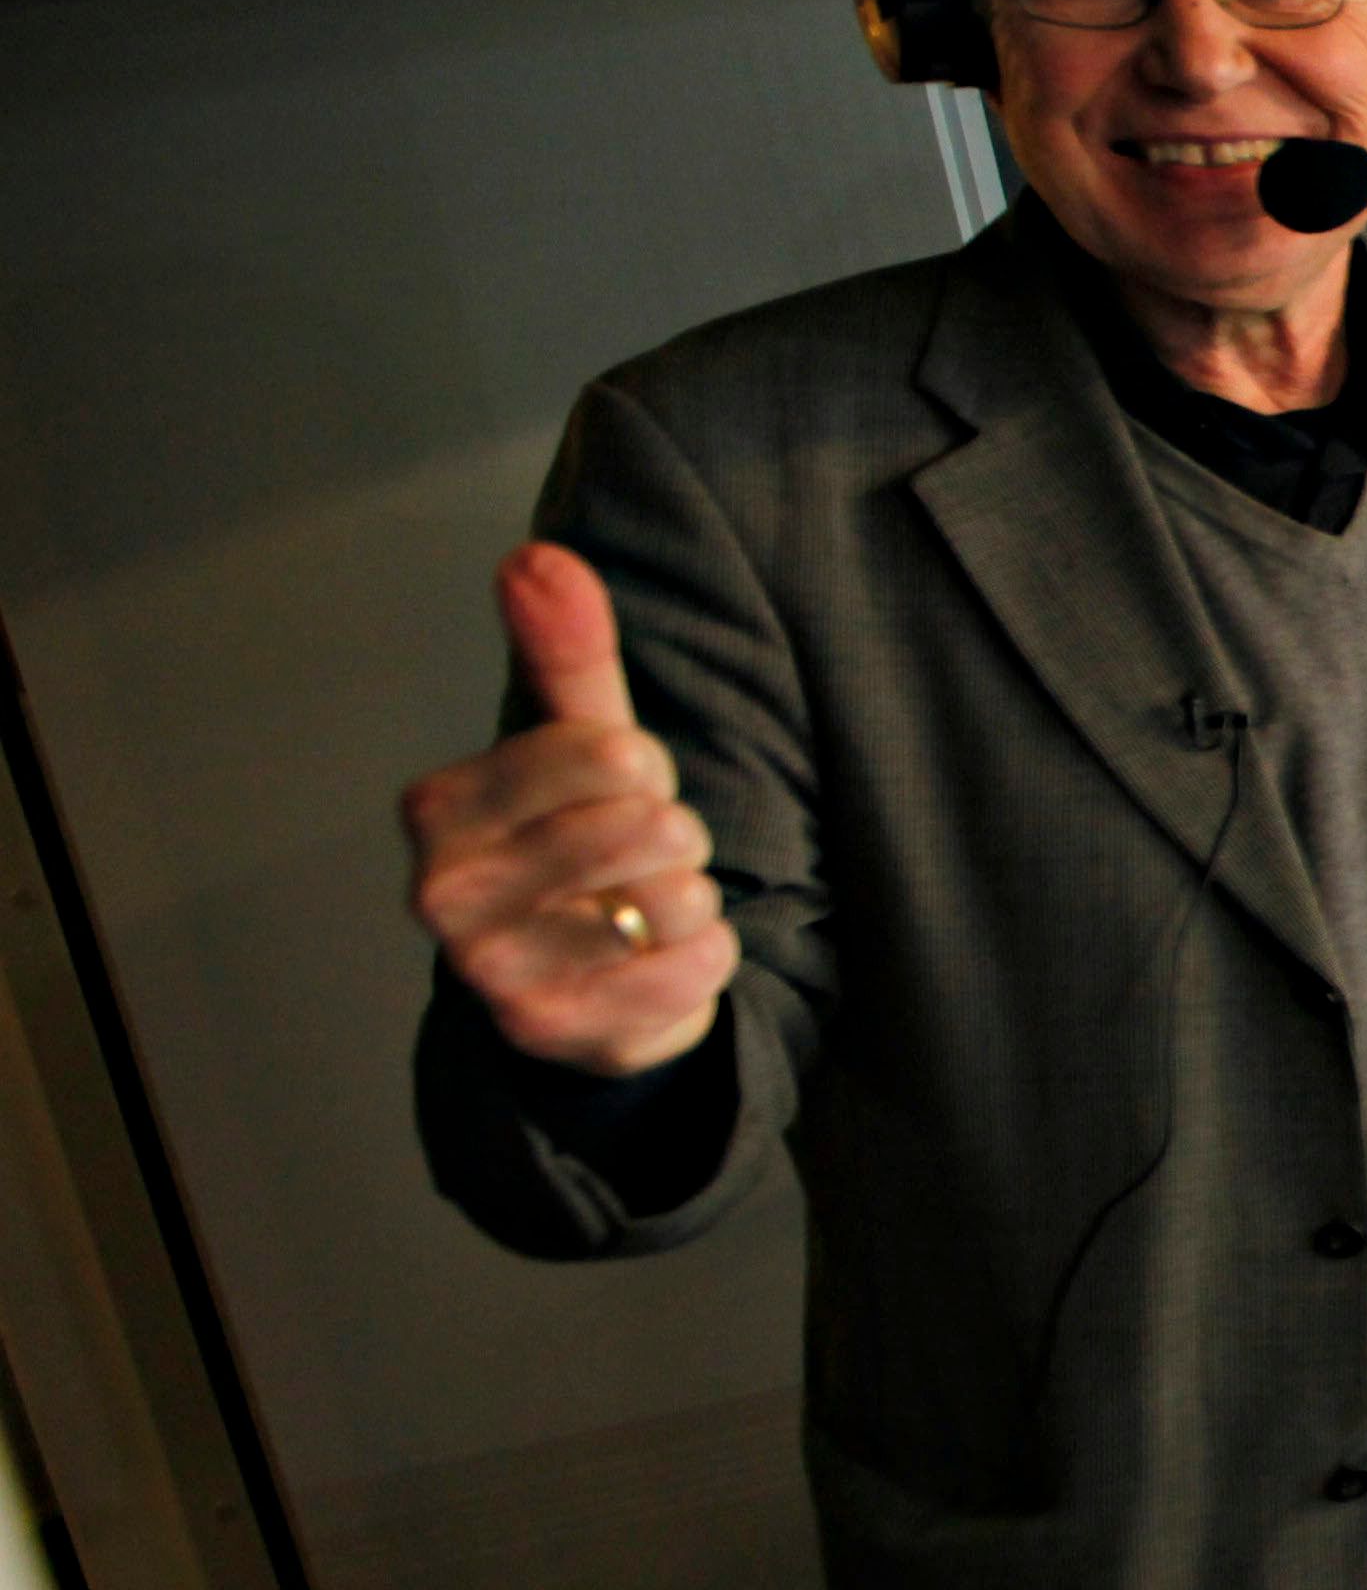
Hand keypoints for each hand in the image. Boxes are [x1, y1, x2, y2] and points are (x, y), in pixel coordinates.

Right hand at [401, 545, 732, 1077]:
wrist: (586, 983)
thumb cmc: (582, 842)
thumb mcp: (580, 741)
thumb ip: (566, 651)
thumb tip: (537, 556)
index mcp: (438, 810)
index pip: (604, 752)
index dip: (644, 766)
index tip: (623, 786)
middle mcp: (443, 894)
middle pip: (644, 826)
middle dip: (673, 835)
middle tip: (641, 856)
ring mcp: (490, 971)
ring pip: (672, 898)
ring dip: (689, 898)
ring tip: (644, 909)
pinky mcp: (553, 1033)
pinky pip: (692, 967)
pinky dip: (705, 958)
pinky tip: (664, 958)